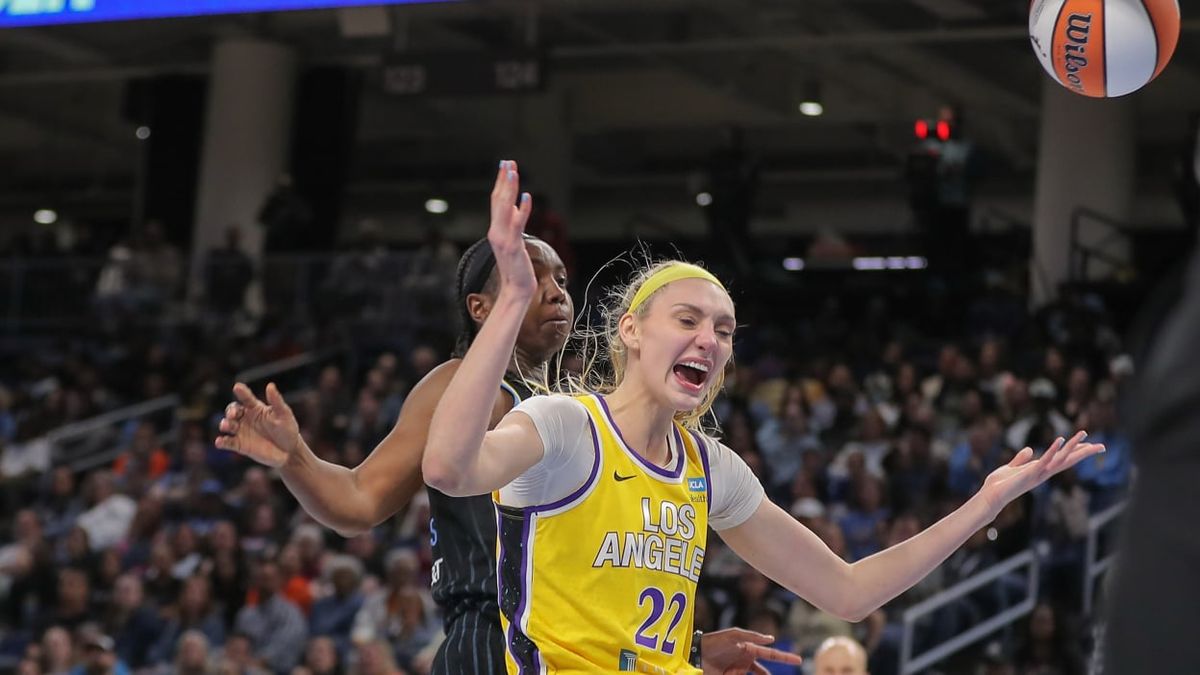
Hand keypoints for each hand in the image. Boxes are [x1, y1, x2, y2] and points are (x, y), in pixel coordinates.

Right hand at [214, 382, 302, 467]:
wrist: (289, 451)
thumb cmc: (287, 429)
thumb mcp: (284, 414)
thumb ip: (276, 401)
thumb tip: (270, 385)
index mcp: (256, 408)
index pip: (246, 398)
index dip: (241, 392)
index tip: (237, 387)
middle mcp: (246, 418)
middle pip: (233, 410)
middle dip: (231, 411)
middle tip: (234, 414)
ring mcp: (241, 431)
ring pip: (228, 425)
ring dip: (225, 424)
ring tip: (226, 426)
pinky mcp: (240, 445)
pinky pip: (228, 442)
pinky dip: (222, 442)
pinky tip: (220, 442)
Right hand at [489, 160, 534, 297]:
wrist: (516, 288)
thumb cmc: (517, 267)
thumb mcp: (513, 241)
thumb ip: (513, 223)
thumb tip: (517, 205)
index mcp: (495, 229)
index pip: (496, 201)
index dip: (501, 183)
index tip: (505, 166)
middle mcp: (496, 231)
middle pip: (498, 200)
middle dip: (503, 180)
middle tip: (508, 162)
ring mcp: (503, 238)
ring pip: (505, 207)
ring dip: (509, 188)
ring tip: (513, 171)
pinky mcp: (513, 245)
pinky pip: (517, 223)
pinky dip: (523, 209)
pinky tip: (527, 196)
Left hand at [701, 628, 802, 674]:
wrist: (696, 654)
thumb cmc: (715, 642)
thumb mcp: (734, 635)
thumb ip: (752, 636)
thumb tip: (771, 639)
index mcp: (749, 649)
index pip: (771, 655)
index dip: (785, 657)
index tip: (799, 660)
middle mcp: (746, 661)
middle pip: (763, 672)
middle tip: (758, 673)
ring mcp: (738, 671)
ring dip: (746, 673)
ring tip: (730, 670)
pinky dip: (737, 674)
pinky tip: (728, 671)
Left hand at [980, 430, 1104, 514]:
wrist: (991, 496)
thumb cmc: (1001, 484)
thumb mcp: (1012, 467)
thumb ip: (1021, 459)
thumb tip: (1030, 449)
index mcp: (1041, 470)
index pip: (1063, 460)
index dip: (1076, 452)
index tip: (1090, 445)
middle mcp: (1044, 472)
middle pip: (1069, 460)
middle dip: (1085, 452)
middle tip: (1102, 446)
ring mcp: (1039, 473)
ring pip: (1061, 459)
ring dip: (1072, 446)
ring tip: (1083, 433)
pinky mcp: (1030, 473)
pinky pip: (1045, 460)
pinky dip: (1053, 450)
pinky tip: (1060, 439)